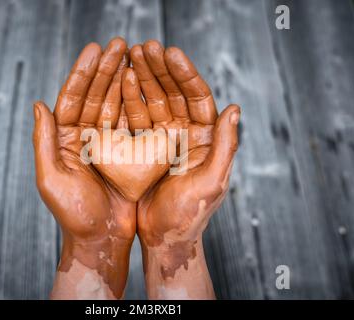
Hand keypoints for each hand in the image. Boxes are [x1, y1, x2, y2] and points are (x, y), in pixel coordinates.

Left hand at [33, 37, 135, 298]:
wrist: (102, 238)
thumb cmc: (74, 214)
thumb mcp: (52, 178)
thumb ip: (44, 140)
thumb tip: (38, 104)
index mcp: (64, 141)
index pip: (72, 99)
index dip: (83, 73)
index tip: (95, 49)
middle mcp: (83, 138)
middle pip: (94, 96)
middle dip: (106, 70)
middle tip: (120, 44)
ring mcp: (106, 144)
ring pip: (114, 105)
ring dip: (123, 80)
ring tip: (134, 55)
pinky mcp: (127, 153)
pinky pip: (132, 123)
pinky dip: (137, 103)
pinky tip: (144, 84)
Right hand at [125, 41, 239, 298]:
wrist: (164, 239)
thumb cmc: (190, 215)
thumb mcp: (211, 181)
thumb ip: (224, 145)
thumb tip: (234, 107)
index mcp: (206, 140)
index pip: (198, 98)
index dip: (186, 74)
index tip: (170, 53)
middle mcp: (187, 135)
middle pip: (174, 94)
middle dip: (160, 69)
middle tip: (144, 46)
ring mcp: (164, 140)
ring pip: (154, 102)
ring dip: (143, 78)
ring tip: (129, 54)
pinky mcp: (144, 149)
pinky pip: (136, 119)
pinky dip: (128, 100)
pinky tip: (120, 81)